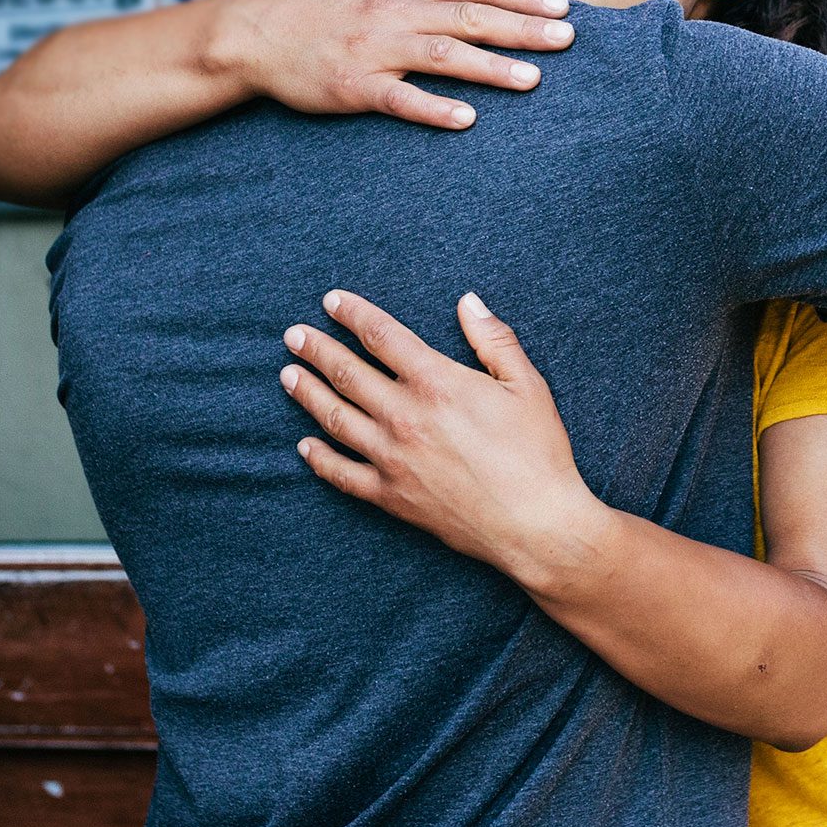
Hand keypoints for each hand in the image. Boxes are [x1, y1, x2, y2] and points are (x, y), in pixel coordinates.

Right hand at [224, 0, 574, 129]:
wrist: (256, 32)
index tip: (563, 7)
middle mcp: (395, 11)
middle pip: (471, 17)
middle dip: (524, 29)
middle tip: (568, 40)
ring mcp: (375, 48)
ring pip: (443, 56)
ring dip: (491, 69)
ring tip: (533, 81)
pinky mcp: (353, 84)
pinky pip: (398, 98)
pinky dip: (432, 107)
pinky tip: (466, 119)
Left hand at [280, 289, 601, 586]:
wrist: (536, 525)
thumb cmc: (538, 453)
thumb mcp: (526, 385)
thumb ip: (493, 339)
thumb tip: (468, 301)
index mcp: (436, 382)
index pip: (381, 336)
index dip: (352, 314)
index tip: (331, 302)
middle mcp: (405, 416)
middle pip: (347, 373)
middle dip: (316, 349)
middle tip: (293, 336)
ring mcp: (392, 458)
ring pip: (334, 419)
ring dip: (308, 394)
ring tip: (289, 376)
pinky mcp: (390, 496)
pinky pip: (342, 474)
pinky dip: (319, 459)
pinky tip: (304, 446)